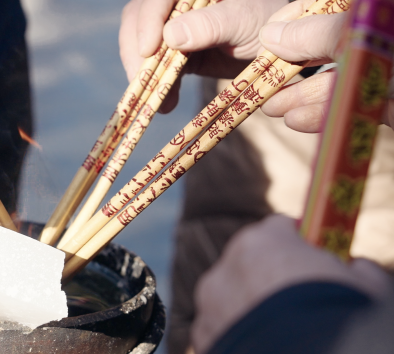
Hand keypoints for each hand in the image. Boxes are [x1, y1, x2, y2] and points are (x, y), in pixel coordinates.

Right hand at [119, 0, 287, 112]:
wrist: (281, 40)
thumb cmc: (268, 16)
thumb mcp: (245, 18)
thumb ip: (211, 25)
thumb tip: (170, 36)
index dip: (149, 20)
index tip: (149, 51)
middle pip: (140, 16)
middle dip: (137, 51)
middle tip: (142, 81)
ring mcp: (172, 20)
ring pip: (141, 41)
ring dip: (144, 72)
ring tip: (157, 100)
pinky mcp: (175, 47)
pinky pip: (157, 65)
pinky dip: (159, 85)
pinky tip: (167, 104)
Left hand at [191, 215, 390, 353]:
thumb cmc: (339, 317)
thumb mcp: (365, 287)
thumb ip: (355, 270)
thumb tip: (358, 267)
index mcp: (262, 241)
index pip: (278, 228)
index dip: (297, 242)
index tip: (311, 256)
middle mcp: (227, 265)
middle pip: (248, 262)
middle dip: (268, 276)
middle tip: (296, 299)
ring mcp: (210, 302)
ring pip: (228, 297)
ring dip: (247, 307)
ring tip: (278, 329)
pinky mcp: (204, 335)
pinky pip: (219, 330)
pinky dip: (235, 335)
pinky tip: (261, 345)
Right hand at [260, 0, 393, 131]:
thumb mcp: (358, 36)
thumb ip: (315, 34)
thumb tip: (269, 34)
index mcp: (372, 12)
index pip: (329, 5)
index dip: (294, 19)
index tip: (265, 38)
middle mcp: (376, 39)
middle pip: (327, 48)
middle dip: (291, 66)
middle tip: (263, 81)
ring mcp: (381, 72)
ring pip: (337, 82)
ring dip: (300, 97)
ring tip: (271, 108)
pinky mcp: (386, 104)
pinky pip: (351, 108)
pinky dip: (322, 115)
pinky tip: (296, 120)